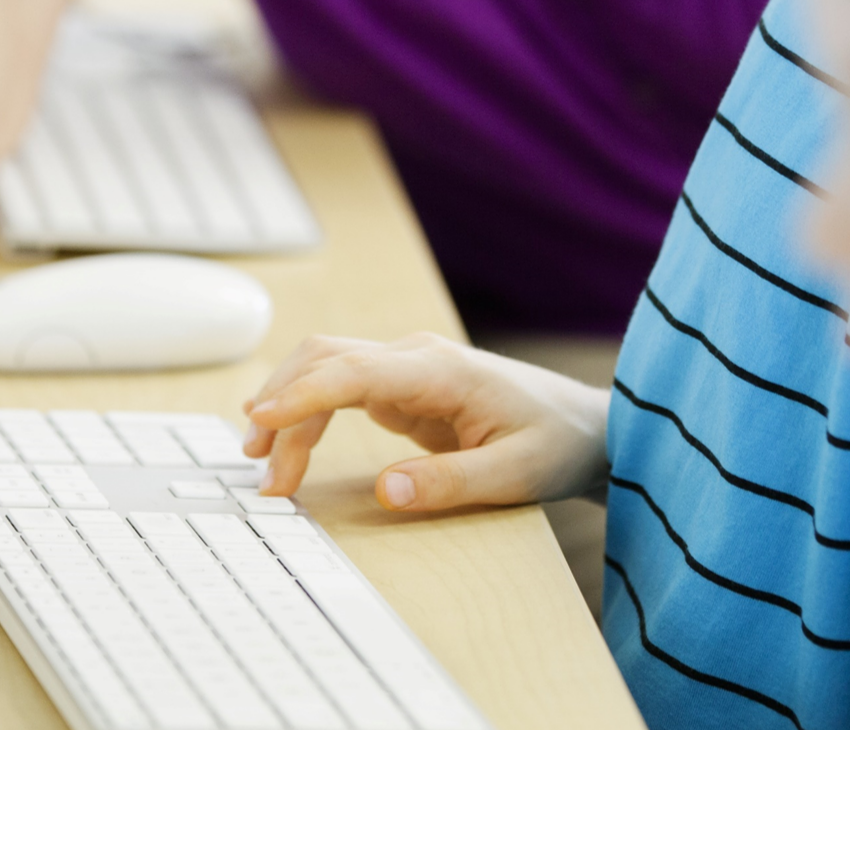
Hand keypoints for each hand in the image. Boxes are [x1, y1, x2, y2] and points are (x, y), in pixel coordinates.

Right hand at [243, 332, 609, 511]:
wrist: (589, 426)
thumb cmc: (558, 444)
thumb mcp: (515, 474)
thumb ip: (450, 482)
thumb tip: (387, 492)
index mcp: (443, 370)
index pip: (354, 371)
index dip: (302, 395)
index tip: (261, 422)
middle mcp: (418, 357)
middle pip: (326, 360)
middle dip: (283, 408)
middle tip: (265, 475)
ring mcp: (409, 368)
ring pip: (326, 370)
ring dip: (289, 410)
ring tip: (268, 470)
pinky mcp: (405, 387)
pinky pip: (342, 389)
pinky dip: (308, 413)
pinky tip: (288, 445)